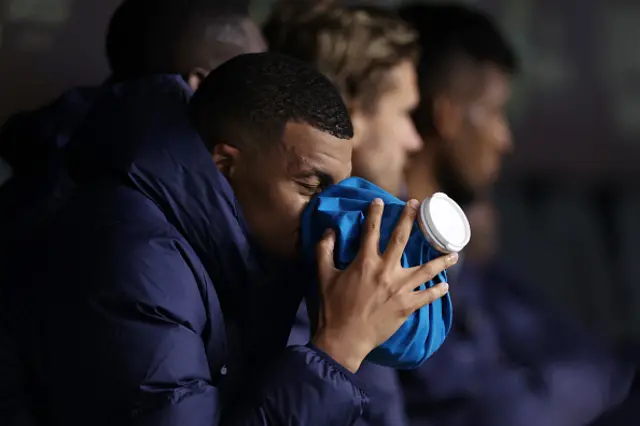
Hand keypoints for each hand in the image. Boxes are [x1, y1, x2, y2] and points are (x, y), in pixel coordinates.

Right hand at [311, 198, 456, 371]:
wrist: (343, 339)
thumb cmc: (332, 308)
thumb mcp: (323, 276)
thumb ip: (324, 251)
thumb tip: (329, 231)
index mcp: (365, 262)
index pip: (371, 230)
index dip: (375, 213)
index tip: (380, 200)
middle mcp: (386, 271)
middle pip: (401, 239)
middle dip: (410, 219)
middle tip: (417, 205)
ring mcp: (399, 289)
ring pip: (426, 270)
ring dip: (441, 260)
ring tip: (454, 253)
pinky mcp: (406, 307)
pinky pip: (427, 296)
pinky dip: (437, 291)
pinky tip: (445, 286)